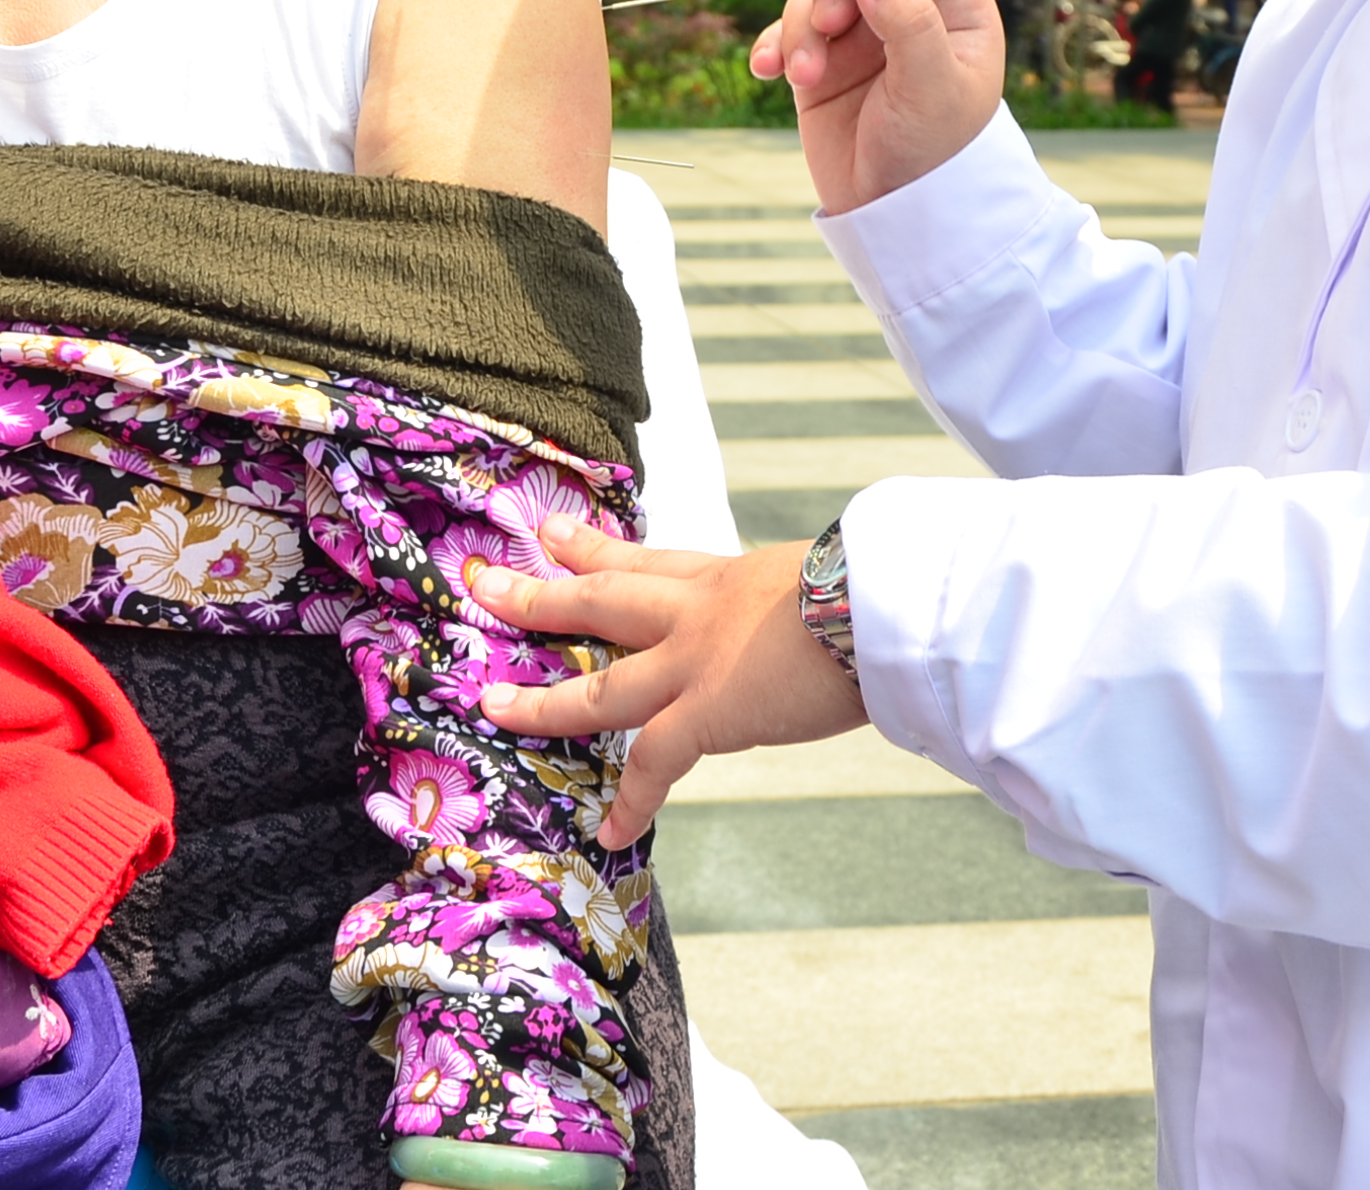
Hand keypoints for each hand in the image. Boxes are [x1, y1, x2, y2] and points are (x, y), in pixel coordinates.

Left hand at [469, 517, 866, 847]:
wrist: (884, 603)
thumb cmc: (876, 587)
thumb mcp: (820, 575)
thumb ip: (793, 599)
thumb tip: (818, 611)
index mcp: (725, 575)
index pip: (646, 559)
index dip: (593, 548)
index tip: (552, 536)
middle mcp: (695, 611)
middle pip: (598, 599)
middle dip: (538, 595)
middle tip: (485, 585)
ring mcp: (693, 662)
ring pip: (598, 685)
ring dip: (543, 700)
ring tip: (493, 706)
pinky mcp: (708, 712)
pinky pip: (653, 765)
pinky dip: (632, 802)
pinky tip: (612, 833)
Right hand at [744, 0, 1005, 216]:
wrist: (894, 214)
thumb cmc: (933, 152)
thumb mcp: (932, 89)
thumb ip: (909, 26)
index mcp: (957, 8)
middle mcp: (909, 11)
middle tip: (826, 24)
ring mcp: (863, 34)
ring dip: (800, 26)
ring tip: (803, 74)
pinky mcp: (822, 60)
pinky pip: (787, 31)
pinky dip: (775, 45)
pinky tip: (770, 71)